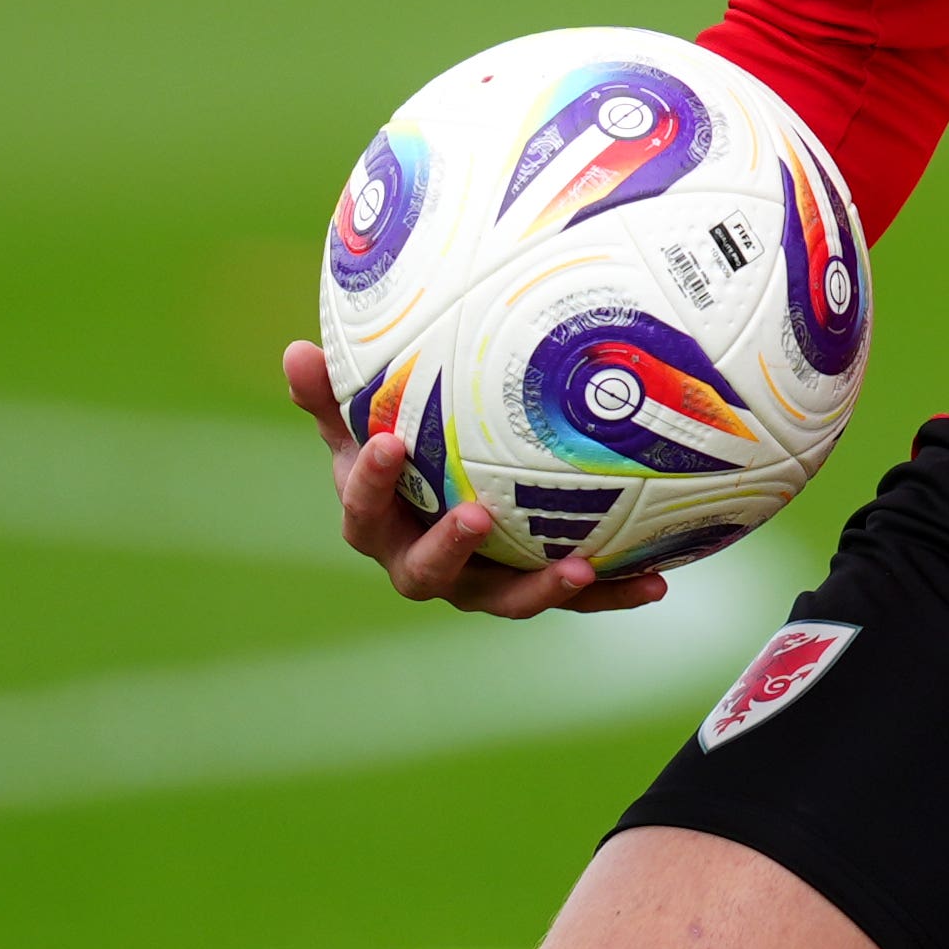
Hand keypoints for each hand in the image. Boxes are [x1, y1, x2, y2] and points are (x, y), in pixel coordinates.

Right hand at [282, 341, 667, 617]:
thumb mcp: (363, 421)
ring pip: (503, 598)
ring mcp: (478, 582)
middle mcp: (422, 562)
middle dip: (449, 549)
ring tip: (580, 569)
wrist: (440, 501)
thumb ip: (332, 394)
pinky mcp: (528, 587)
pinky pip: (568, 598)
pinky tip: (654, 582)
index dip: (369, 482)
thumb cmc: (398, 451)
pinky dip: (610, 594)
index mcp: (378, 521)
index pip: (362, 509)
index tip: (386, 444)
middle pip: (426, 572)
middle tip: (474, 515)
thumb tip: (294, 349)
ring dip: (540, 589)